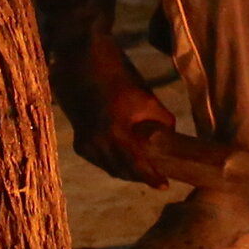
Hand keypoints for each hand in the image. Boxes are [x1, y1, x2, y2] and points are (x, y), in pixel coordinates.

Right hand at [63, 47, 176, 187]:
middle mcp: (96, 142)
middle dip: (139, 176)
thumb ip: (161, 121)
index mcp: (115, 132)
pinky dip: (112, 162)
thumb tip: (170, 137)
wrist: (82, 63)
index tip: (165, 186)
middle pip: (121, 171)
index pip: (135, 164)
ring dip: (126, 170)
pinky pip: (99, 160)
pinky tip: (125, 158)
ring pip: (108, 167)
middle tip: (157, 176)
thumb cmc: (119, 77)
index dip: (150, 177)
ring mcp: (84, 143)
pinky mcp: (78, 141)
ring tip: (144, 169)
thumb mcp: (146, 98)